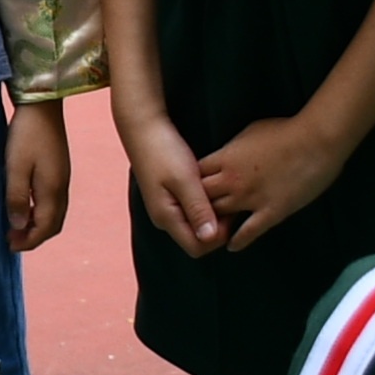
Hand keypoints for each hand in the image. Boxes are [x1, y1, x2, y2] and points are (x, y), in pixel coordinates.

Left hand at [3, 100, 69, 253]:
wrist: (43, 105)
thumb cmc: (26, 135)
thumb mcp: (15, 168)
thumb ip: (16, 198)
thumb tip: (18, 226)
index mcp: (52, 191)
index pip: (44, 228)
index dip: (28, 241)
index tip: (9, 246)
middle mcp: (62, 188)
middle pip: (53, 225)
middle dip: (34, 237)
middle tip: (12, 239)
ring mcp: (62, 179)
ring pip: (54, 214)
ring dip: (37, 224)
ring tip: (16, 225)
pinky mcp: (58, 170)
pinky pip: (53, 201)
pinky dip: (40, 212)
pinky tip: (25, 205)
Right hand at [115, 82, 222, 256]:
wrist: (143, 126)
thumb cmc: (163, 150)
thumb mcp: (184, 179)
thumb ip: (198, 208)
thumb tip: (210, 237)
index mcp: (166, 217)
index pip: (197, 248)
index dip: (218, 237)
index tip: (230, 212)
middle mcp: (165, 217)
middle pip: (197, 239)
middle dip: (217, 226)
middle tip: (230, 200)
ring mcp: (166, 207)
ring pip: (196, 224)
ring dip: (212, 213)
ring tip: (223, 192)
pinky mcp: (170, 196)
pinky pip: (192, 210)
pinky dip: (205, 204)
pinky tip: (212, 186)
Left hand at [195, 109, 355, 250]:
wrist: (316, 141)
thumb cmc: (285, 130)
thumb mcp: (249, 132)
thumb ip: (233, 148)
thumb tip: (225, 155)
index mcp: (226, 158)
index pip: (194, 175)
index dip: (190, 183)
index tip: (190, 190)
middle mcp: (232, 181)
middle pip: (201, 198)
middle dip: (197, 205)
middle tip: (196, 214)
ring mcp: (250, 198)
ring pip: (220, 217)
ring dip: (214, 224)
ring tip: (211, 232)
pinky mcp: (271, 212)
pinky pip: (248, 232)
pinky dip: (238, 241)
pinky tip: (232, 246)